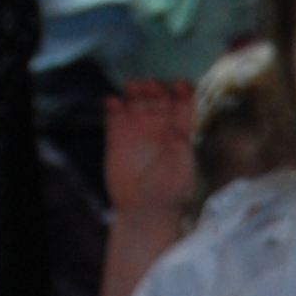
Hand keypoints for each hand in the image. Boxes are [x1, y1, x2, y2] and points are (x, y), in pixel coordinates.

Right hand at [102, 79, 199, 215]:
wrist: (143, 208)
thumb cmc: (169, 191)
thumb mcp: (182, 170)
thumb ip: (181, 149)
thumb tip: (177, 132)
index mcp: (180, 129)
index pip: (183, 103)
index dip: (182, 92)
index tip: (179, 86)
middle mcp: (159, 124)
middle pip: (158, 96)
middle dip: (156, 88)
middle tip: (151, 87)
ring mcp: (138, 127)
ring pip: (136, 99)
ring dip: (135, 90)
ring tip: (134, 87)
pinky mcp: (117, 134)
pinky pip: (114, 113)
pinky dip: (112, 105)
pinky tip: (113, 102)